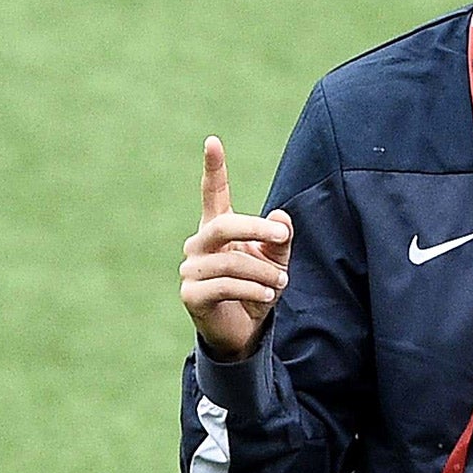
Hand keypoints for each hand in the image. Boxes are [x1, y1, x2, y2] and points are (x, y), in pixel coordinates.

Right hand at [180, 136, 291, 360]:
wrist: (243, 331)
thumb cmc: (258, 288)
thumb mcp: (276, 260)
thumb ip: (279, 238)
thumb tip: (281, 217)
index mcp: (217, 228)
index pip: (213, 194)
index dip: (213, 168)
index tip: (213, 141)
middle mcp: (199, 245)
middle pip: (224, 226)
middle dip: (256, 228)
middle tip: (282, 234)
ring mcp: (191, 269)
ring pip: (231, 262)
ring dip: (264, 273)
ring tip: (281, 283)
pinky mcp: (191, 295)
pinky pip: (225, 285)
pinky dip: (252, 290)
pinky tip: (266, 296)